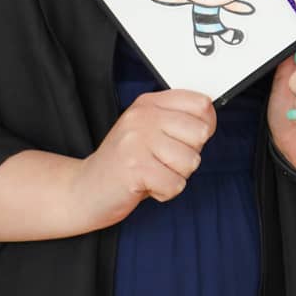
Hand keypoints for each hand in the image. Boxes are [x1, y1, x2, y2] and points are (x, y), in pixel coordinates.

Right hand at [67, 89, 216, 230]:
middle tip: (163, 160)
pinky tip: (147, 185)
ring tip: (153, 172)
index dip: (205, 125)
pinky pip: (176, 184)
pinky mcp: (135, 168)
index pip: (201, 103)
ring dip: (176, 175)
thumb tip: (209, 121)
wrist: (85, 189)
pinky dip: (165, 192)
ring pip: (191, 161)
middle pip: (201, 133)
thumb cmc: (125, 163)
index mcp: (149, 104)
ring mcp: (137, 141)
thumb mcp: (149, 130)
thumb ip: (177, 121)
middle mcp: (142, 117)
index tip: (188, 138)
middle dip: (189, 155)